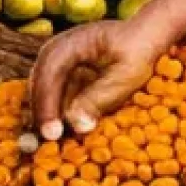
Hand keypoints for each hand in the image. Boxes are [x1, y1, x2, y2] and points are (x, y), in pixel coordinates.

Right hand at [28, 20, 164, 139]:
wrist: (145, 38)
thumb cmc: (139, 52)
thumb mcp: (125, 75)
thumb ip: (100, 98)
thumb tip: (77, 126)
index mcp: (67, 45)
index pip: (48, 76)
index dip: (47, 107)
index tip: (52, 134)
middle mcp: (54, 53)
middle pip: (40, 88)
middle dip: (45, 118)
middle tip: (51, 146)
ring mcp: (56, 66)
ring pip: (45, 97)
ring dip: (51, 120)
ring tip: (59, 145)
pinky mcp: (64, 79)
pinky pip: (56, 100)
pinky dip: (61, 117)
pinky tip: (67, 136)